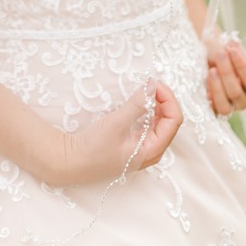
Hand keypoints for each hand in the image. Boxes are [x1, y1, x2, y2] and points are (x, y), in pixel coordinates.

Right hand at [48, 80, 182, 185]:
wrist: (71, 162)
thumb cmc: (94, 148)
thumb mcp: (116, 123)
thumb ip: (137, 105)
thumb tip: (153, 86)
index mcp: (153, 149)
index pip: (174, 121)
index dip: (168, 99)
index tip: (154, 83)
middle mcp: (152, 151)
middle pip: (169, 122)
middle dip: (164, 100)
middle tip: (150, 83)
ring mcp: (142, 149)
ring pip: (159, 124)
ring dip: (156, 105)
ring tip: (146, 90)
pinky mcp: (132, 146)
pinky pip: (147, 127)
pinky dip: (147, 112)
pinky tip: (138, 103)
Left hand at [203, 30, 245, 114]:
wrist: (208, 61)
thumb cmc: (223, 56)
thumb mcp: (229, 51)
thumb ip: (232, 49)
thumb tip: (232, 43)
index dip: (242, 65)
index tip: (231, 48)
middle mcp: (245, 100)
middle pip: (236, 92)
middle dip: (227, 72)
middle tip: (219, 54)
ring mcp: (230, 107)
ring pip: (225, 105)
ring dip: (217, 88)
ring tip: (211, 70)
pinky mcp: (216, 111)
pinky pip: (212, 110)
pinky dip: (208, 99)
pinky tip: (204, 87)